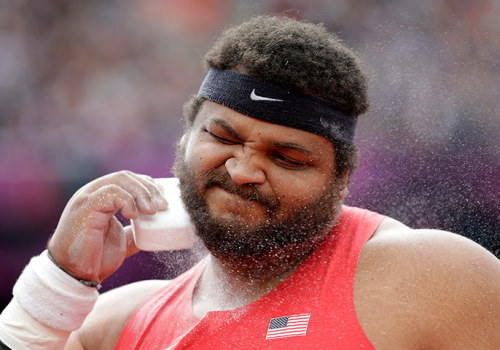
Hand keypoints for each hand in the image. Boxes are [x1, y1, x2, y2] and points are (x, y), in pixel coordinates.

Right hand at [47, 171, 167, 282]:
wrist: (74, 276)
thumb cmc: (94, 258)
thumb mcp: (121, 240)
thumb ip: (135, 232)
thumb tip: (156, 230)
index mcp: (101, 196)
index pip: (128, 179)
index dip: (148, 185)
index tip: (164, 199)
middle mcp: (92, 192)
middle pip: (126, 176)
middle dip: (149, 188)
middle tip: (163, 206)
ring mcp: (87, 198)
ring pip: (120, 180)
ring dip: (142, 193)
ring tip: (153, 210)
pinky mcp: (85, 208)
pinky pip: (110, 193)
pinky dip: (127, 201)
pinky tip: (134, 215)